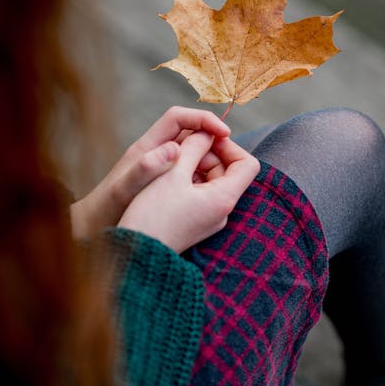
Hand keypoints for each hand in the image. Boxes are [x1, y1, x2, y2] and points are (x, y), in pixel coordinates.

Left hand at [70, 107, 230, 238]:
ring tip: (223, 178)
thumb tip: (173, 147)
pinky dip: (203, 176)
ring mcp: (160, 166)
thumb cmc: (107, 209)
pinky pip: (190, 171)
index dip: (204, 119)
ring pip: (193, 153)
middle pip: (190, 133)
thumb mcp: (125, 189)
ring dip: (211, 161)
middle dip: (213, 141)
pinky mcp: (164, 182)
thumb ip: (146, 167)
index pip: (180, 117)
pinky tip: (209, 192)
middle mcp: (155, 152)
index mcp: (148, 146)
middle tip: (230, 159)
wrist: (93, 226)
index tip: (225, 132)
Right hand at [118, 130, 260, 251]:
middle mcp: (223, 211)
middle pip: (229, 171)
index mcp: (224, 198)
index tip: (206, 138)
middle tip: (183, 148)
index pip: (248, 164)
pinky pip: (202, 194)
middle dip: (209, 154)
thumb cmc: (154, 213)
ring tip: (173, 163)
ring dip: (197, 166)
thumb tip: (206, 133)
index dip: (230, 146)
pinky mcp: (198, 223)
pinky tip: (169, 180)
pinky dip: (190, 181)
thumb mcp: (173, 173)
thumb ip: (193, 148)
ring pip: (214, 181)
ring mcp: (211, 219)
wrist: (136, 252)